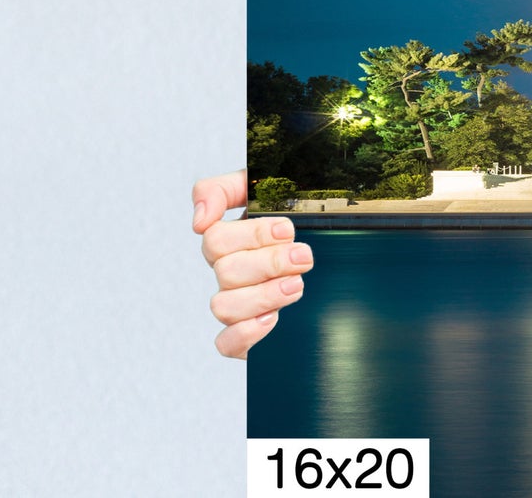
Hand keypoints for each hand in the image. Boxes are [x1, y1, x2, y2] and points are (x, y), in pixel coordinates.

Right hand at [193, 170, 312, 359]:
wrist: (332, 248)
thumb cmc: (295, 216)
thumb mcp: (263, 188)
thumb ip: (223, 190)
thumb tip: (199, 221)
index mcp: (229, 240)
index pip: (215, 238)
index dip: (252, 235)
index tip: (288, 230)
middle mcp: (229, 273)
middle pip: (226, 272)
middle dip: (270, 262)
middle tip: (303, 256)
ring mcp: (237, 303)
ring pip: (224, 306)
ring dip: (263, 295)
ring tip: (297, 284)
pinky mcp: (247, 334)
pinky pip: (226, 343)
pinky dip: (246, 333)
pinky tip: (273, 318)